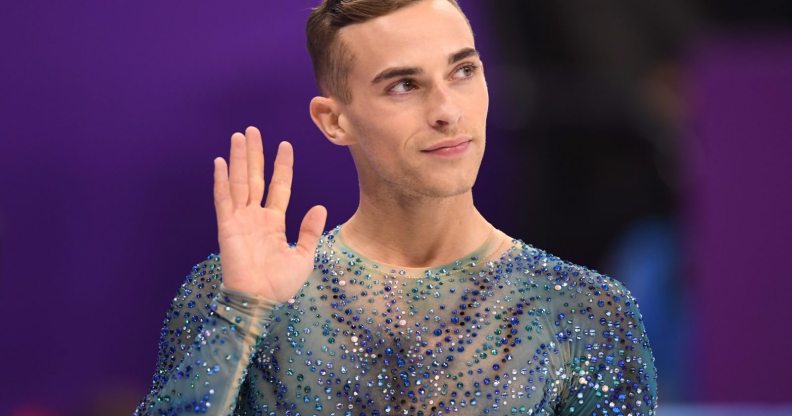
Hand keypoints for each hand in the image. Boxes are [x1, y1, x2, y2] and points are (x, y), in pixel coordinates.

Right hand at [213, 126, 326, 301]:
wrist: (261, 301)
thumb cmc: (281, 284)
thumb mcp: (304, 256)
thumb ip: (309, 231)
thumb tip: (320, 207)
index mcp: (274, 223)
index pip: (279, 187)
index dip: (282, 166)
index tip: (285, 146)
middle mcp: (255, 217)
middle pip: (256, 177)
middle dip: (255, 153)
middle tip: (253, 130)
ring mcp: (240, 220)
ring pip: (240, 182)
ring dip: (239, 159)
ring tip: (239, 136)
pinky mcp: (227, 227)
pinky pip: (223, 200)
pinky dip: (221, 181)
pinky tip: (220, 162)